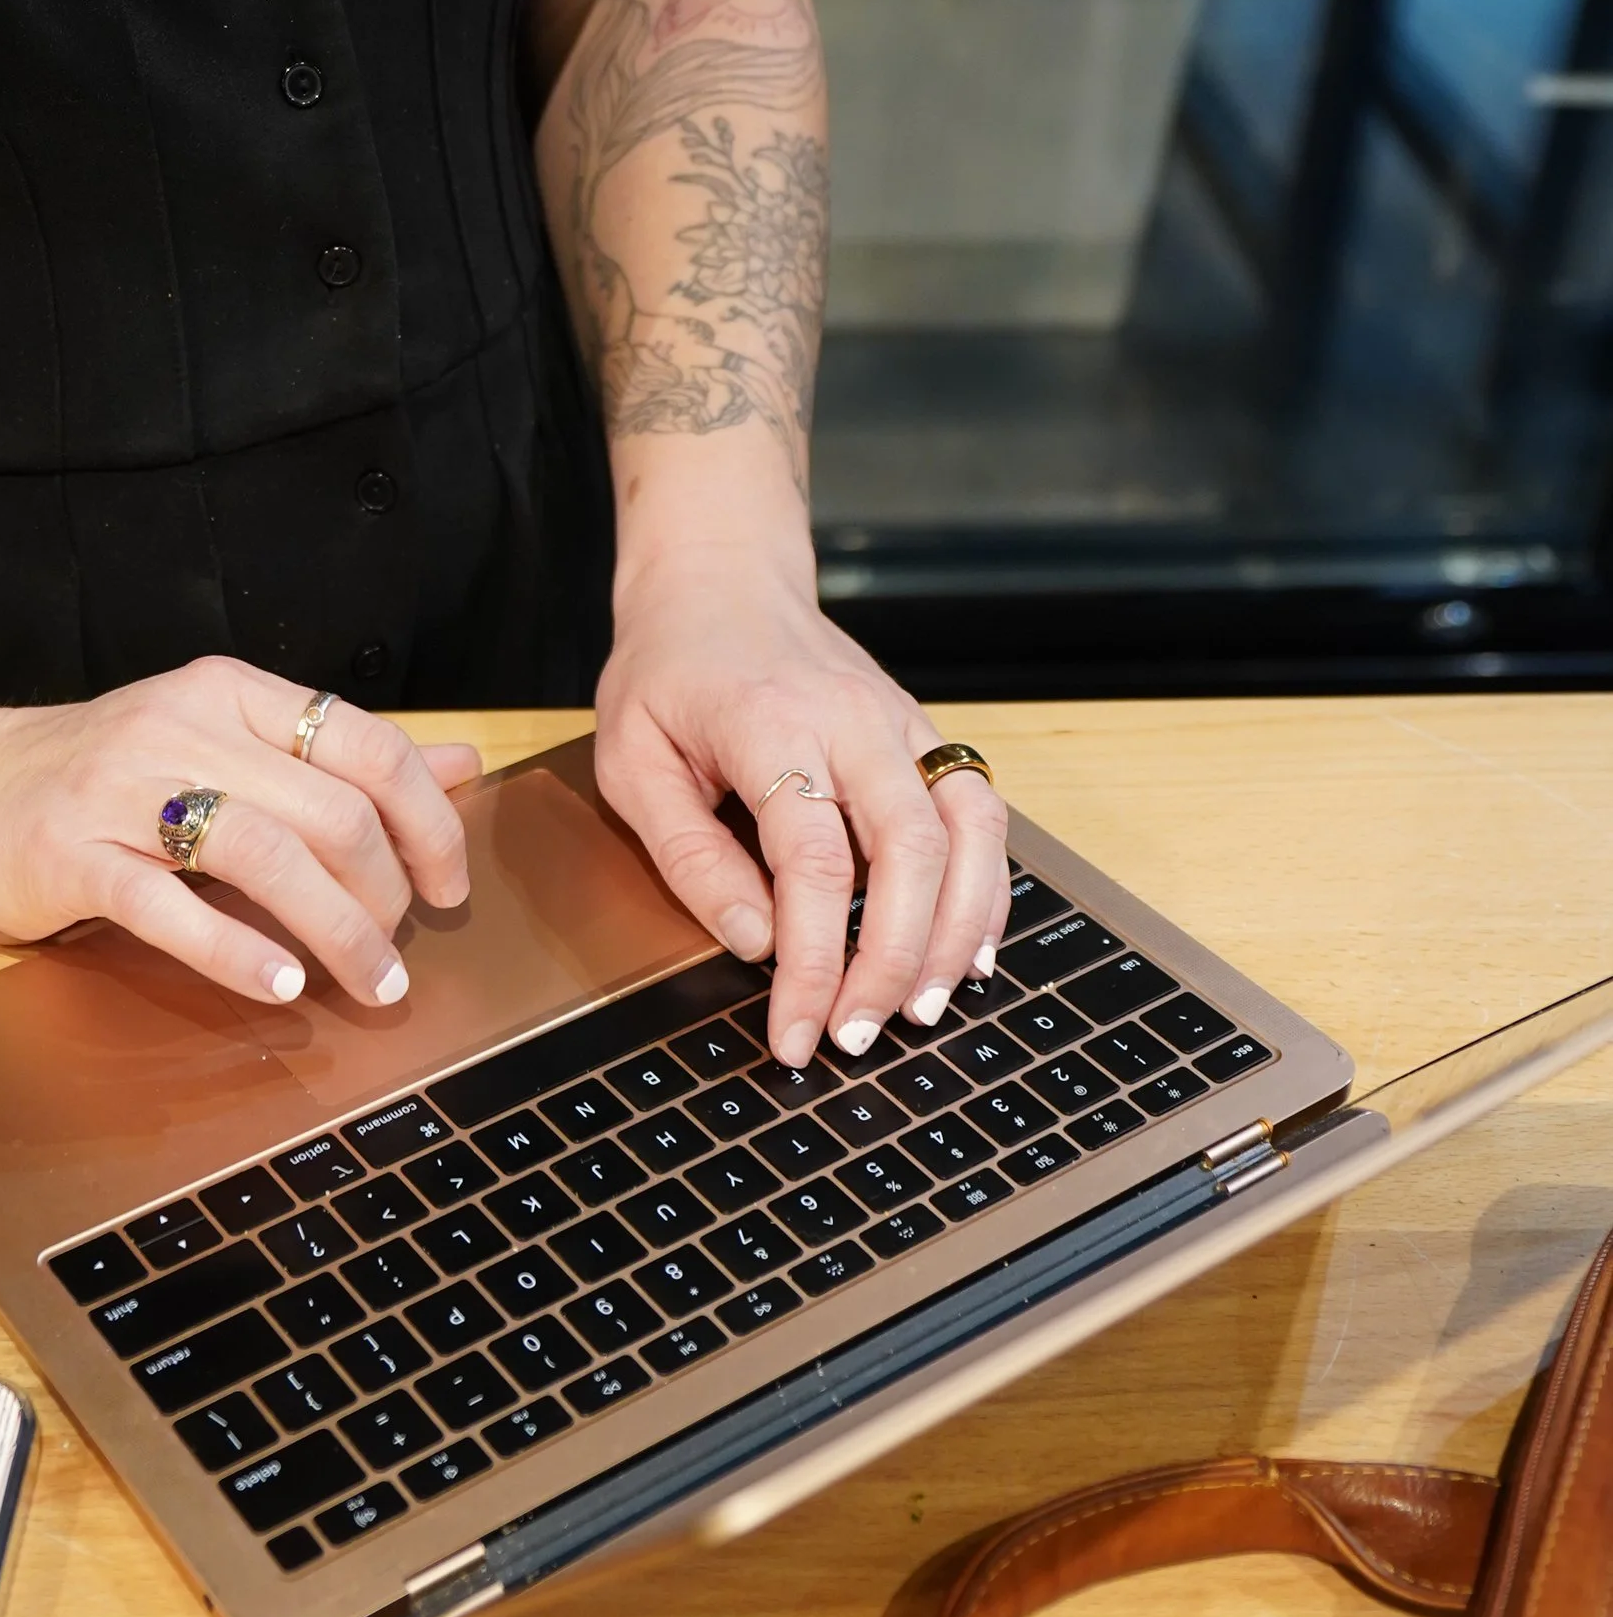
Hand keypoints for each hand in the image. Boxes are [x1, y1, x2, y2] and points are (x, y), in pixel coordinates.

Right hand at [0, 658, 478, 1007]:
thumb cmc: (105, 780)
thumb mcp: (227, 747)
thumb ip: (341, 759)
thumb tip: (463, 765)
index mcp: (230, 694)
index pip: (366, 746)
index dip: (427, 823)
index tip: (446, 889)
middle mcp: (183, 728)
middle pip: (329, 810)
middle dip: (386, 896)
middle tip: (396, 955)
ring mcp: (123, 791)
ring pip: (265, 855)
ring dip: (337, 932)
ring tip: (367, 985)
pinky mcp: (73, 855)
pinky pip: (171, 907)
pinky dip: (238, 951)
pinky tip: (282, 984)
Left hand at [596, 539, 1009, 1069]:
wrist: (719, 579)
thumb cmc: (667, 672)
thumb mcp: (632, 761)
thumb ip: (689, 854)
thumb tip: (754, 941)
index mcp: (770, 725)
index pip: (812, 863)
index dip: (810, 963)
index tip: (794, 1034)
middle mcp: (853, 721)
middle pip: (910, 852)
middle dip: (892, 960)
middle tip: (860, 1037)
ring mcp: (901, 722)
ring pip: (968, 831)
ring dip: (957, 930)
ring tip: (926, 1008)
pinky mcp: (925, 732)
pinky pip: (979, 813)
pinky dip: (985, 888)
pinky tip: (967, 950)